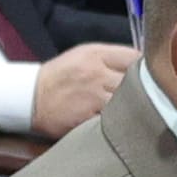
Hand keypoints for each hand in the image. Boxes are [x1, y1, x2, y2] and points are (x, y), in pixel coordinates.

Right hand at [22, 42, 138, 139]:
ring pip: (127, 102)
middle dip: (142, 89)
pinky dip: (118, 122)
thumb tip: (142, 64)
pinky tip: (117, 122)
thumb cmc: (61, 76)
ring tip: (131, 111)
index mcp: (96, 55)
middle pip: (136, 81)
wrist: (29, 98)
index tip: (147, 76)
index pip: (135, 57)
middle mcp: (96, 74)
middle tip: (144, 97)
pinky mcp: (87, 119)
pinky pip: (113, 120)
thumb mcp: (83, 55)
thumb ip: (112, 57)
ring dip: (131, 108)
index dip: (145, 67)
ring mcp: (92, 97)